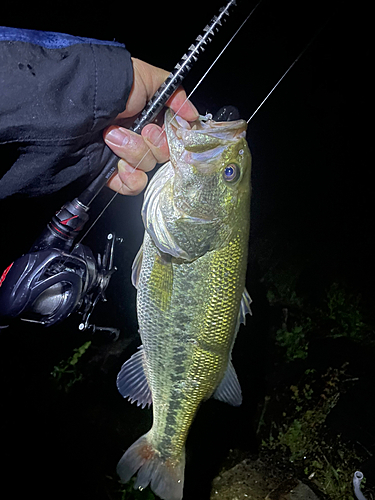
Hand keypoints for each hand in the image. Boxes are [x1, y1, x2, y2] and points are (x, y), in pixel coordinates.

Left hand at [103, 58, 197, 194]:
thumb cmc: (108, 87)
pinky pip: (134, 185)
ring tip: (111, 136)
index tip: (169, 127)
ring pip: (149, 167)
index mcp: (149, 116)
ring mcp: (126, 157)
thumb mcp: (145, 76)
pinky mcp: (113, 175)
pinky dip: (129, 178)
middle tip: (139, 129)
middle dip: (152, 141)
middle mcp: (139, 137)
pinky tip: (118, 164)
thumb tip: (192, 115)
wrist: (74, 110)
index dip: (175, 134)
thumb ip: (174, 92)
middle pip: (164, 153)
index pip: (175, 134)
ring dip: (133, 152)